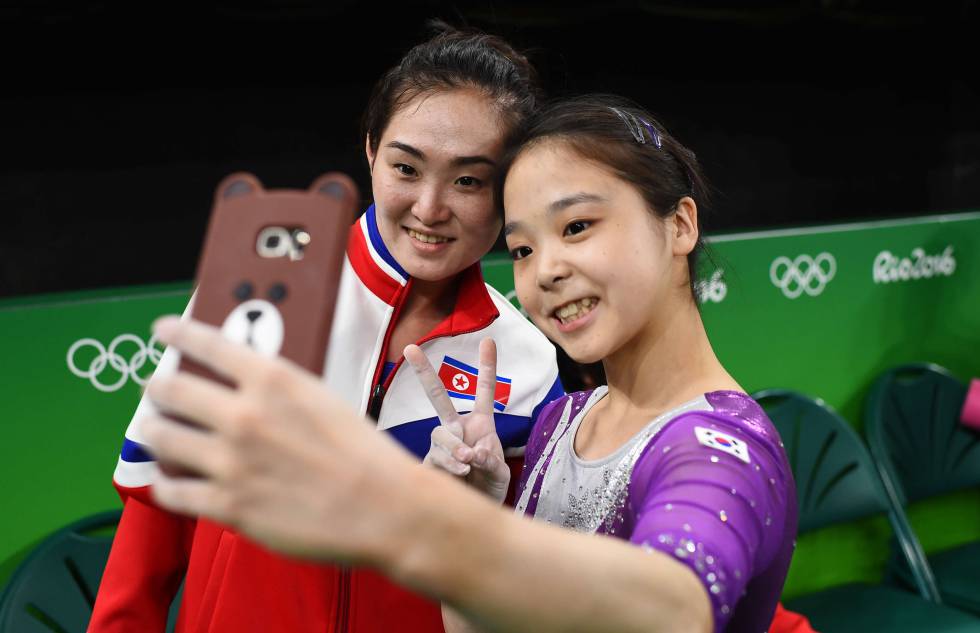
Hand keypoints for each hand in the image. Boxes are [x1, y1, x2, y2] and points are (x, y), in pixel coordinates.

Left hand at [141, 316, 419, 563]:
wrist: (382, 506)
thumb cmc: (363, 452)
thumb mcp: (322, 398)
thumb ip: (278, 389)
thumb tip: (246, 385)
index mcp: (272, 381)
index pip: (209, 344)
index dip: (178, 332)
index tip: (162, 330)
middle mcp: (243, 415)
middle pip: (171, 390)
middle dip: (157, 388)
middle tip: (156, 391)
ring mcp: (231, 462)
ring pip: (162, 438)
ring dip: (151, 431)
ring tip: (152, 431)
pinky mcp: (228, 505)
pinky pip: (173, 492)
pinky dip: (165, 483)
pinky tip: (168, 480)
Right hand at [404, 339, 509, 503]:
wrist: (476, 511)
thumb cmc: (490, 486)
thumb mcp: (500, 472)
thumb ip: (491, 460)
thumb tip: (471, 453)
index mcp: (480, 423)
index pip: (484, 392)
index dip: (486, 366)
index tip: (489, 339)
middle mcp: (457, 428)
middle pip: (437, 397)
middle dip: (424, 372)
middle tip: (410, 347)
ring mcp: (442, 445)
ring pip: (440, 434)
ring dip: (453, 446)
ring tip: (467, 463)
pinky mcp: (430, 463)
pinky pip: (435, 457)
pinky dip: (449, 464)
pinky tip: (460, 474)